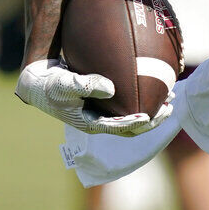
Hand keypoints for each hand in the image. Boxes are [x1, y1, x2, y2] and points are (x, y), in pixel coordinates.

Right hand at [15, 59, 172, 135]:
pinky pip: (127, 102)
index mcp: (90, 123)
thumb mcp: (64, 84)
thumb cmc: (49, 84)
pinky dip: (141, 95)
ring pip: (132, 115)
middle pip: (131, 126)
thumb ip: (86, 85)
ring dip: (152, 109)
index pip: (119, 128)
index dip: (136, 124)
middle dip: (152, 119)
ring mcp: (102, 111)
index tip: (150, 116)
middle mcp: (99, 120)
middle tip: (170, 107)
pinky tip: (154, 82)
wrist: (38, 80)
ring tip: (170, 97)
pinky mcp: (104, 101)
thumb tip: (112, 89)